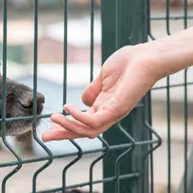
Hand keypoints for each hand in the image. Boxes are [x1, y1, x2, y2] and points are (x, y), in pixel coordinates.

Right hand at [41, 44, 162, 141]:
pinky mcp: (118, 109)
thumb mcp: (103, 77)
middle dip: (63, 134)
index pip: (83, 122)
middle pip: (83, 131)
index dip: (66, 126)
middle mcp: (109, 113)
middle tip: (44, 136)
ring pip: (87, 130)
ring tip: (53, 118)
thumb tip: (82, 100)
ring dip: (68, 127)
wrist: (148, 56)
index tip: (50, 127)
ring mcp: (114, 113)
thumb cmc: (129, 62)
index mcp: (105, 106)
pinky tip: (68, 108)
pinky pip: (94, 121)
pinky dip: (79, 117)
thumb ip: (93, 90)